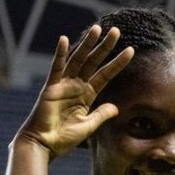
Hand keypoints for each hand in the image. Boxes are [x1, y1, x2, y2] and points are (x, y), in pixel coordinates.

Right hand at [15, 25, 133, 157]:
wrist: (44, 146)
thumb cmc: (63, 138)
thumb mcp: (88, 126)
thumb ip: (101, 115)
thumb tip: (116, 107)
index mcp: (86, 95)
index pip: (105, 75)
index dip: (117, 63)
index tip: (131, 51)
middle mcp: (76, 86)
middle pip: (93, 62)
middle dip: (105, 47)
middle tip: (116, 31)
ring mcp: (63, 85)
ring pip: (78, 60)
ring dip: (87, 44)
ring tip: (97, 29)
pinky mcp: (51, 88)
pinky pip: (56, 68)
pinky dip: (60, 54)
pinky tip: (65, 40)